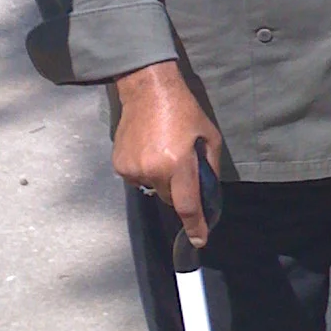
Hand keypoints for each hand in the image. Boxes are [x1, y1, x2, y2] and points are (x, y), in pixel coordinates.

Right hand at [112, 60, 222, 247]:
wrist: (148, 90)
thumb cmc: (184, 110)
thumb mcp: (209, 136)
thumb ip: (210, 166)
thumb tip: (207, 191)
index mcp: (178, 163)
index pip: (187, 206)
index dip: (195, 226)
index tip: (199, 240)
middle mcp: (153, 170)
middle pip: (169, 198)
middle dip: (178, 190)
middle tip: (181, 166)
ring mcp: (133, 169)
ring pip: (152, 189)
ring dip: (160, 178)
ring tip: (163, 151)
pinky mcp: (119, 165)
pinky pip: (137, 179)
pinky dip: (145, 171)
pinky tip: (148, 150)